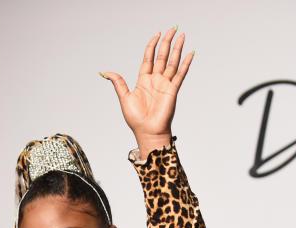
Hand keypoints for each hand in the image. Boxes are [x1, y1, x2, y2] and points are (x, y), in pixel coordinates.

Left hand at [100, 27, 193, 155]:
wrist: (147, 132)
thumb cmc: (136, 119)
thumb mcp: (124, 97)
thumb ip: (118, 82)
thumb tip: (105, 72)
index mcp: (143, 80)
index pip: (149, 58)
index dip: (152, 45)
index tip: (157, 34)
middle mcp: (156, 80)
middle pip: (162, 56)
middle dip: (167, 42)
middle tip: (172, 28)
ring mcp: (165, 84)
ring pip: (172, 62)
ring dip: (177, 49)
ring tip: (182, 35)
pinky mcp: (173, 91)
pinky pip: (180, 74)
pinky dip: (185, 64)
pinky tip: (190, 53)